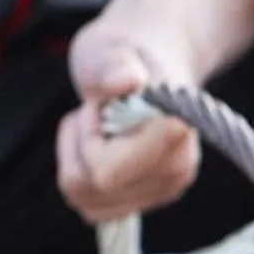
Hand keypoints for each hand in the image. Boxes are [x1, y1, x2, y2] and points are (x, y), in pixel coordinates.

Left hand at [58, 21, 201, 223]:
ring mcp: (162, 190)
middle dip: (80, 144)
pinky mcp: (143, 201)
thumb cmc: (125, 55)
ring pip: (86, 199)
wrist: (146, 67)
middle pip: (93, 186)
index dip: (89, 135)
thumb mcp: (110, 49)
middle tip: (97, 110)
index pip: (106, 171)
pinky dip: (82, 174)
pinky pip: (90, 205)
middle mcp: (176, 172)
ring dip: (77, 158)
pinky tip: (101, 145)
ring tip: (100, 125)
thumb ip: (115, 65)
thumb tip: (128, 81)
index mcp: (175, 134)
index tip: (101, 104)